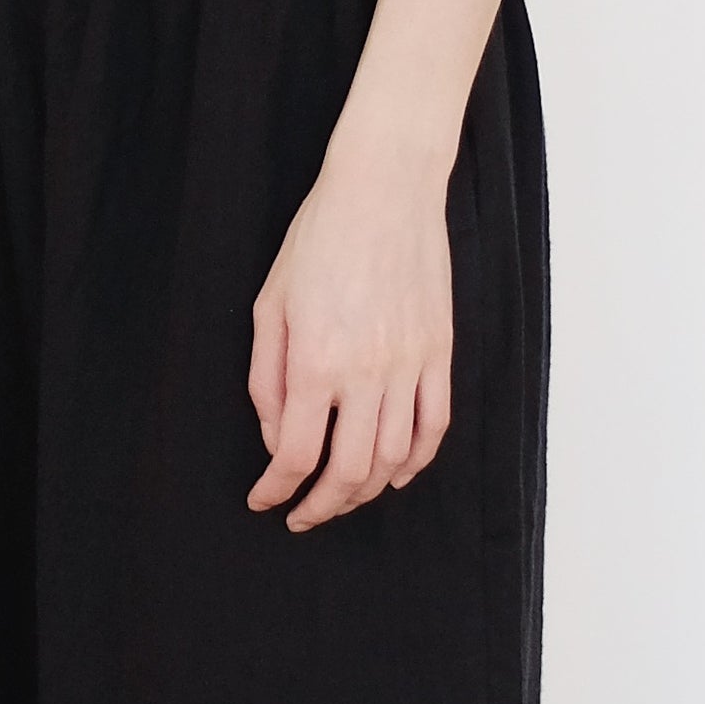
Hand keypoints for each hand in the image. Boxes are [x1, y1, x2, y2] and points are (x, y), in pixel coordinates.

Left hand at [246, 128, 454, 529]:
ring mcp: (409, 365)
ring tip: (341, 495)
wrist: (384, 190)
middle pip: (349, 472)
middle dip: (322, 505)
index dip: (277, 490)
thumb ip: (266, 380)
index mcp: (315, 362)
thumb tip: (276, 438)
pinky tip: (395, 475)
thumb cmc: (319, 239)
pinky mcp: (439, 353)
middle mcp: (366, 373)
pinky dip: (417, 462)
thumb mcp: (271, 305)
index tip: (265, 501)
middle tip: (303, 513)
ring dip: (365, 491)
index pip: (296, 456)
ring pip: (395, 459)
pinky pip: (435, 426)